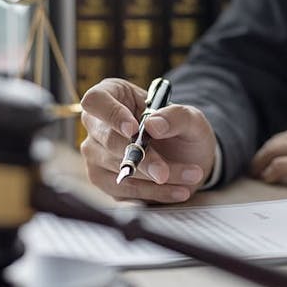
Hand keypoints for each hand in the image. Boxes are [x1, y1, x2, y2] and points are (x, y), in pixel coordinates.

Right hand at [79, 78, 216, 202]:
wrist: (187, 157)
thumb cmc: (181, 130)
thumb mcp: (190, 118)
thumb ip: (176, 116)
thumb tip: (153, 125)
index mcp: (112, 94)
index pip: (96, 100)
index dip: (112, 114)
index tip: (134, 129)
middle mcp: (97, 124)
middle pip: (107, 140)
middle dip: (140, 158)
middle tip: (164, 171)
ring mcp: (96, 153)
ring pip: (118, 168)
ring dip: (155, 179)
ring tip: (188, 177)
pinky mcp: (103, 179)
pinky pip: (124, 189)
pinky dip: (154, 192)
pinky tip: (178, 191)